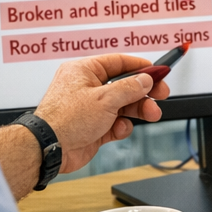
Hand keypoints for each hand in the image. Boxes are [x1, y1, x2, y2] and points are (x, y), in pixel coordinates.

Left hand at [35, 54, 171, 172]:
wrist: (50, 149)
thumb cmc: (65, 120)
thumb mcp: (105, 98)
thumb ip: (130, 88)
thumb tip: (146, 80)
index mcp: (84, 71)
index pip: (118, 63)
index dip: (140, 67)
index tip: (159, 72)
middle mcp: (87, 87)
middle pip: (125, 85)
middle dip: (144, 93)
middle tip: (161, 96)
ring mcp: (91, 108)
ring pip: (124, 105)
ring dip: (138, 111)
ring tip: (151, 114)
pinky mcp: (94, 126)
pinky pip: (116, 123)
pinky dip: (121, 127)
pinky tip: (118, 129)